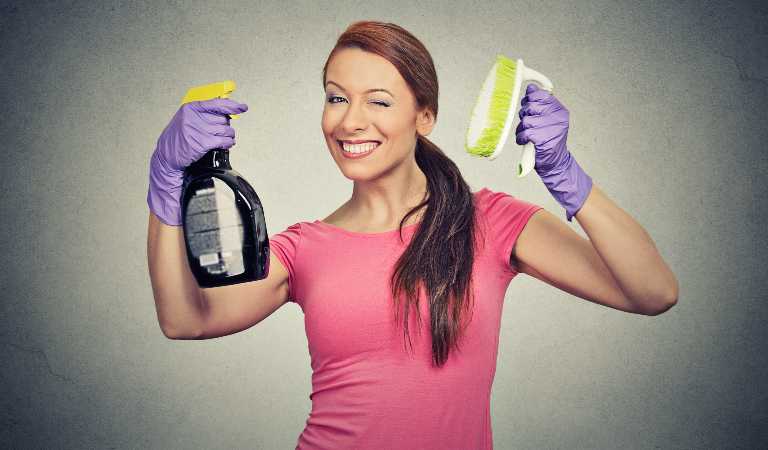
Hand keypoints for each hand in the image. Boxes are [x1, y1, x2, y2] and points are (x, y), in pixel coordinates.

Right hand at [147, 98, 247, 225]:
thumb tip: (224, 111)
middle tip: (222, 131)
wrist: (167, 156)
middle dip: (226, 125)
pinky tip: (226, 144)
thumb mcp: (186, 119)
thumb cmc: (178, 138)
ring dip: (229, 135)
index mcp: (191, 108)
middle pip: (223, 118)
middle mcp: (195, 117)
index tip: (242, 107)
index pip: (217, 103)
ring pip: (226, 129)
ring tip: (226, 139)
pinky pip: (224, 141)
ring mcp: (199, 130)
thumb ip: (202, 113)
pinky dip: (228, 143)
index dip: (232, 106)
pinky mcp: (203, 143)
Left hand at [515, 84, 592, 221]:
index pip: (541, 94)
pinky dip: (521, 138)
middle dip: (524, 115)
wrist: (555, 163)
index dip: (530, 99)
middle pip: (531, 106)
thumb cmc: (547, 140)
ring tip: (525, 135)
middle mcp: (558, 117)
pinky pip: (525, 132)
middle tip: (527, 124)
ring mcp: (552, 128)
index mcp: (559, 110)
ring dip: (521, 129)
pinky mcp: (544, 139)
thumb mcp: (546, 120)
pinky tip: (525, 141)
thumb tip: (530, 87)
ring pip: (526, 120)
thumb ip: (539, 105)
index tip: (527, 106)